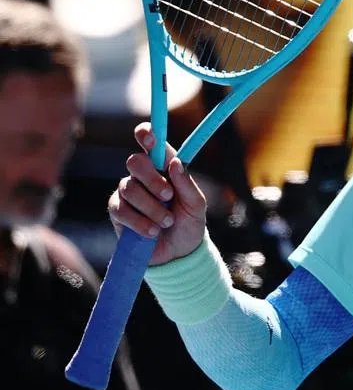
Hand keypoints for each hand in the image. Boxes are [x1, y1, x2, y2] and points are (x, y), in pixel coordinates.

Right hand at [107, 122, 206, 265]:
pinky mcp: (118, 212)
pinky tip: (152, 231)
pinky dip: (139, 221)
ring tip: (167, 221)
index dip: (147, 135)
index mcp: (165, 168)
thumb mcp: (196, 205)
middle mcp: (144, 176)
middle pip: (135, 162)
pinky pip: (121, 210)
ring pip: (129, 187)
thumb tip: (175, 163)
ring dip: (151, 207)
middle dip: (152, 179)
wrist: (178, 254)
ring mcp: (128, 193)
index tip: (148, 137)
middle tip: (169, 196)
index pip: (151, 144)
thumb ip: (187, 183)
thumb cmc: (189, 223)